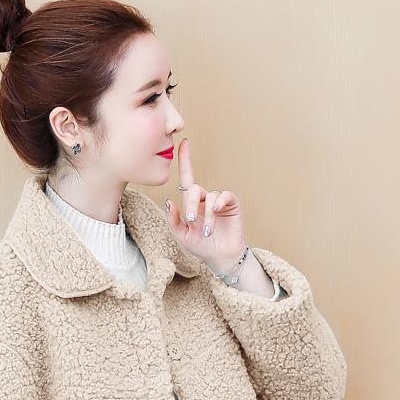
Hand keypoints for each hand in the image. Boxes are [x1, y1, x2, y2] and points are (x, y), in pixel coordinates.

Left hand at [163, 138, 247, 272]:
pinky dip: (219, 202)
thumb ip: (173, 220)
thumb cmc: (200, 247)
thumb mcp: (181, 235)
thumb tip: (168, 201)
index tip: (184, 143)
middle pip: (194, 189)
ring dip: (207, 215)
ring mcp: (219, 201)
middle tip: (191, 218)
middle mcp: (205, 199)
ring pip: (210, 196)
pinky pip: (224, 196)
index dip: (185, 160)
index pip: (187, 178)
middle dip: (191, 203)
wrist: (220, 257)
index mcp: (191, 203)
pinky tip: (217, 212)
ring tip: (207, 230)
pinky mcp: (232, 204)